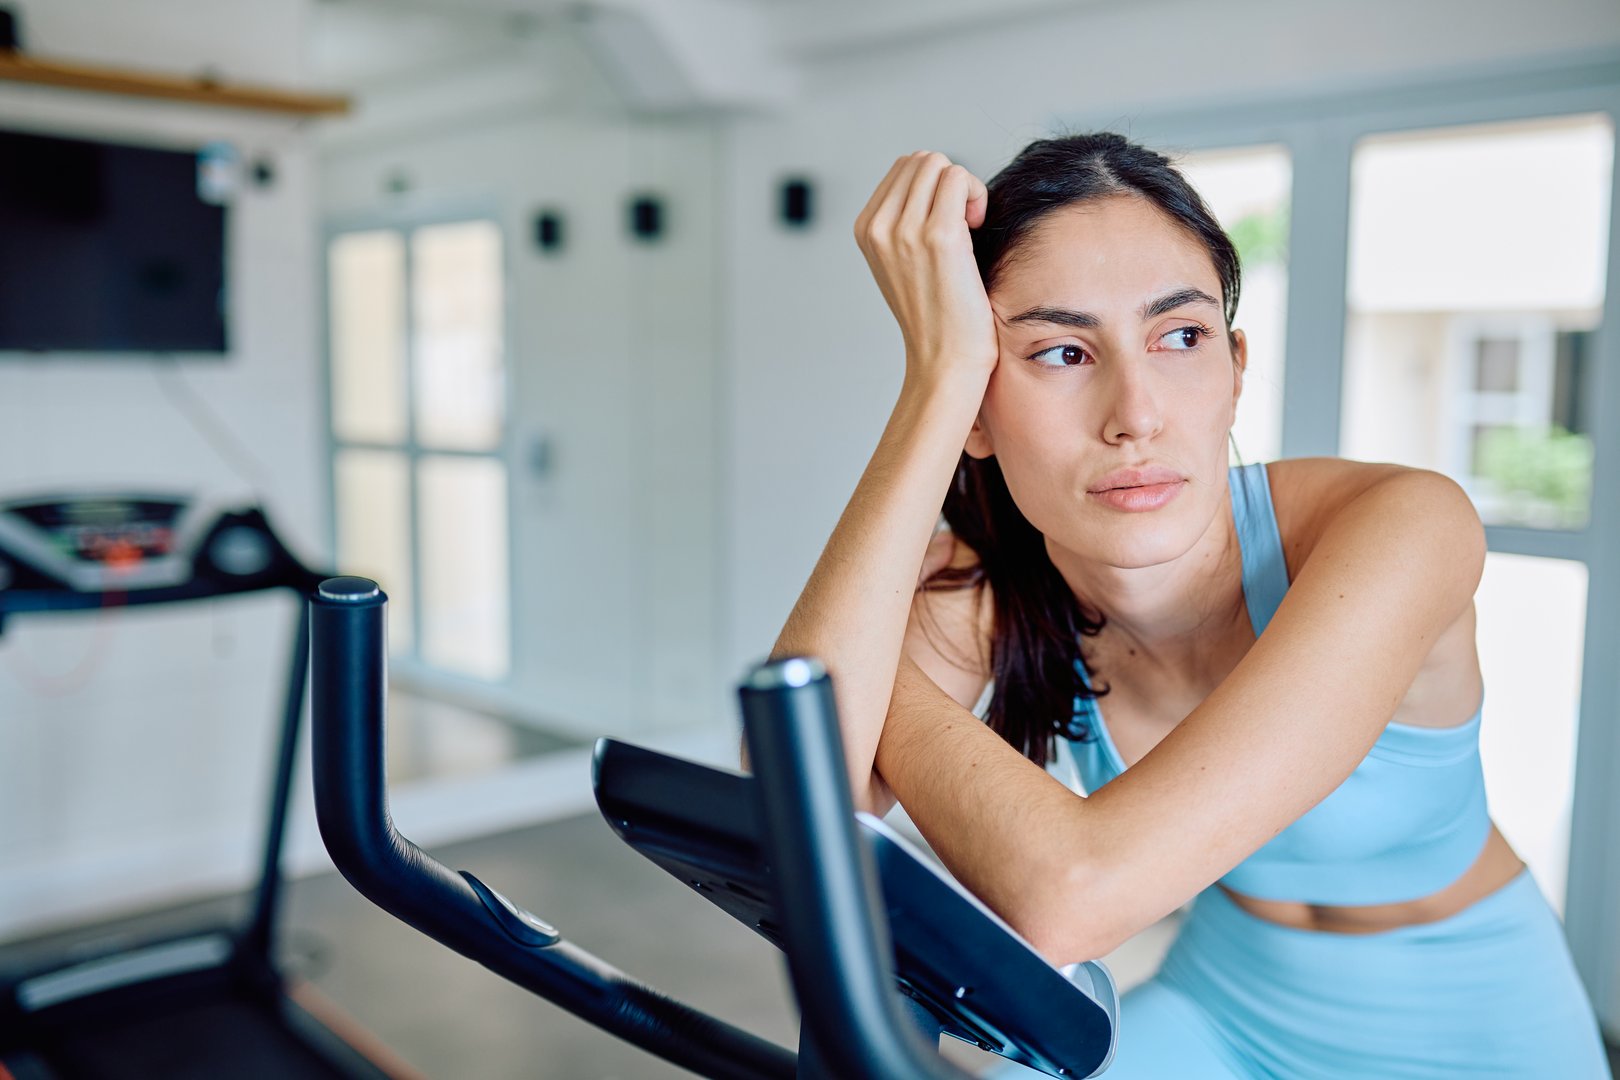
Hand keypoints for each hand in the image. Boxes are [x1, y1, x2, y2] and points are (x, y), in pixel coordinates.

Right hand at [854, 152, 996, 393]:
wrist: (944, 358)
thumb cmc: (935, 313)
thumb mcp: (901, 261)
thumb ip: (904, 219)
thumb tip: (934, 174)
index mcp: (865, 229)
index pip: (904, 168)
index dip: (933, 187)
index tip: (945, 223)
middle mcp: (878, 227)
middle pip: (921, 160)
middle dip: (949, 181)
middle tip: (962, 222)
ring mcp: (905, 231)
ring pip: (940, 165)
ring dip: (964, 187)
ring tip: (969, 225)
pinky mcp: (939, 237)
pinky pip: (958, 178)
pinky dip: (975, 194)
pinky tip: (977, 226)